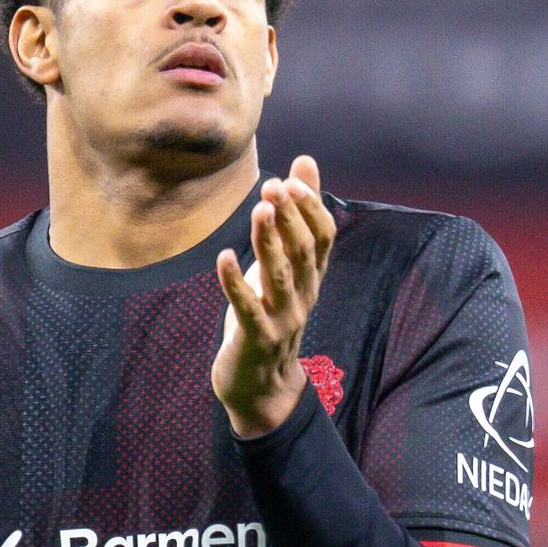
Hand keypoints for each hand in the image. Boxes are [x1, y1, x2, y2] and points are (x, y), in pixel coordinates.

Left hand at [212, 156, 335, 437]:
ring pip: (279, 276)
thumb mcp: (285, 264)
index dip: (311, 208)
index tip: (292, 179)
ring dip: (269, 242)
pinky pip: (247, 308)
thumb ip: (296, 215)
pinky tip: (223, 257)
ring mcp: (281, 319)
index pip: (324, 238)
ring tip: (258, 210)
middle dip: (290, 218)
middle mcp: (303, 296)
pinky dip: (236, 283)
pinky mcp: (255, 339)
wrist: (262, 385)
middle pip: (303, 252)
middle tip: (274, 186)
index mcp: (311, 277)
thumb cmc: (270, 313)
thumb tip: (305, 161)